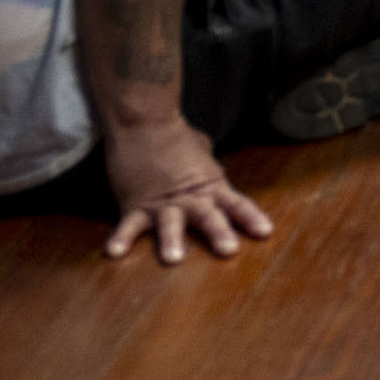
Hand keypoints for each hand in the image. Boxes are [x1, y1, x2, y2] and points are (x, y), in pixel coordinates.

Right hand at [101, 117, 273, 265]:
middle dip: (219, 233)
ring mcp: (162, 202)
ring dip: (172, 240)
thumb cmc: (173, 133)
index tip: (265, 232)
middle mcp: (190, 197)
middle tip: (228, 250)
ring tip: (173, 259)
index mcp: (210, 185)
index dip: (250, 218)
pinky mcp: (136, 203)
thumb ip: (206, 161)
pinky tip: (115, 252)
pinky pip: (129, 224)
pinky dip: (122, 238)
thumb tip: (207, 157)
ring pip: (171, 224)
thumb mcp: (199, 148)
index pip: (236, 204)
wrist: (144, 121)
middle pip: (209, 217)